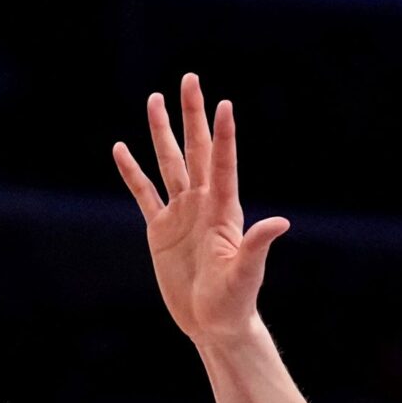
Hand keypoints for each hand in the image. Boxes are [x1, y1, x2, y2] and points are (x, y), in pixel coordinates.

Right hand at [113, 72, 288, 345]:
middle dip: (191, 115)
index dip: (222, 134)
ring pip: (167, 163)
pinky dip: (132, 172)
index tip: (223, 103)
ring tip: (154, 99)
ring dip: (161, 132)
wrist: (213, 323)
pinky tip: (121, 148)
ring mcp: (180, 214)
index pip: (222, 163)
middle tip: (190, 79)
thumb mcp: (246, 273)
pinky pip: (143, 194)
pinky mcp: (160, 230)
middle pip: (194, 150)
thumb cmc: (235, 301)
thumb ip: (257, 245)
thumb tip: (280, 223)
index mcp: (224, 210)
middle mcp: (202, 204)